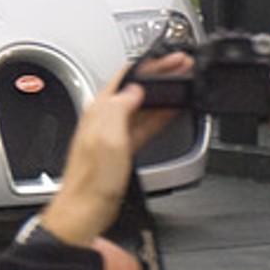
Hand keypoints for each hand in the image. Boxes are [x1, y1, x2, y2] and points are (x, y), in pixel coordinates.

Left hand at [40, 67, 185, 246]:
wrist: (85, 211)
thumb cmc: (91, 180)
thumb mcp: (109, 139)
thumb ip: (120, 108)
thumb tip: (134, 90)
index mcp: (99, 110)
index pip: (127, 76)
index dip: (151, 65)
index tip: (171, 59)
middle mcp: (104, 118)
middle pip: (136, 88)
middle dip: (160, 75)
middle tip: (183, 66)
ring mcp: (113, 133)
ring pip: (142, 105)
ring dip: (164, 93)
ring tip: (184, 83)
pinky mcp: (121, 149)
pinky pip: (144, 125)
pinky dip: (160, 116)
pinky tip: (172, 111)